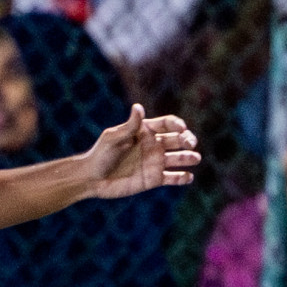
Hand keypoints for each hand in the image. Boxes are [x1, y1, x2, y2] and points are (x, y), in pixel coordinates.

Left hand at [83, 105, 200, 198]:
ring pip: (178, 158)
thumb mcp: (114, 138)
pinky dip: (183, 178)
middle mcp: (153, 146)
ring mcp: (155, 163)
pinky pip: (173, 178)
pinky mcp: (154, 179)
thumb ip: (130, 126)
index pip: (167, 124)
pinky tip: (188, 177)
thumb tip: (138, 107)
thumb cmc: (100, 155)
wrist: (92, 179)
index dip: (177, 125)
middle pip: (177, 140)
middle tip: (190, 144)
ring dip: (189, 157)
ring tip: (195, 158)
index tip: (181, 129)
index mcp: (145, 132)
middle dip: (187, 140)